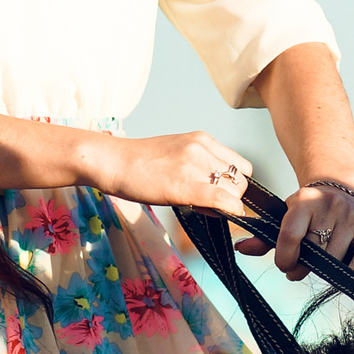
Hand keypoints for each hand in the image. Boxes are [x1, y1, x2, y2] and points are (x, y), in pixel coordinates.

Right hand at [92, 132, 255, 212]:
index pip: (240, 165)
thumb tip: (220, 193)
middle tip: (208, 204)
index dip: (234, 184)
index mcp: (202, 139)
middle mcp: (203, 148)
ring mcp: (194, 164)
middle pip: (241, 180)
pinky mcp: (184, 184)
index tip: (220, 194)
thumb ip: (200, 166)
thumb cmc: (139, 163)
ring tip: (200, 206)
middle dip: (231, 196)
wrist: (113, 161)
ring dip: (225, 204)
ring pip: (235, 191)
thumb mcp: (177, 153)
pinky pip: (221, 199)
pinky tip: (222, 214)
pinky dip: (229, 210)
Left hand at [237, 181, 353, 280]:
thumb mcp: (283, 216)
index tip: (284, 266)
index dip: (285, 258)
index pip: (291, 236)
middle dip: (303, 267)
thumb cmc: (307, 210)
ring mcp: (351, 216)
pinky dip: (351, 272)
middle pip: (314, 251)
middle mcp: (329, 205)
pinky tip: (341, 269)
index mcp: (304, 200)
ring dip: (325, 270)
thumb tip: (240, 249)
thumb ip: (263, 236)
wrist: (339, 187)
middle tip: (300, 268)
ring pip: (335, 259)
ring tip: (319, 265)